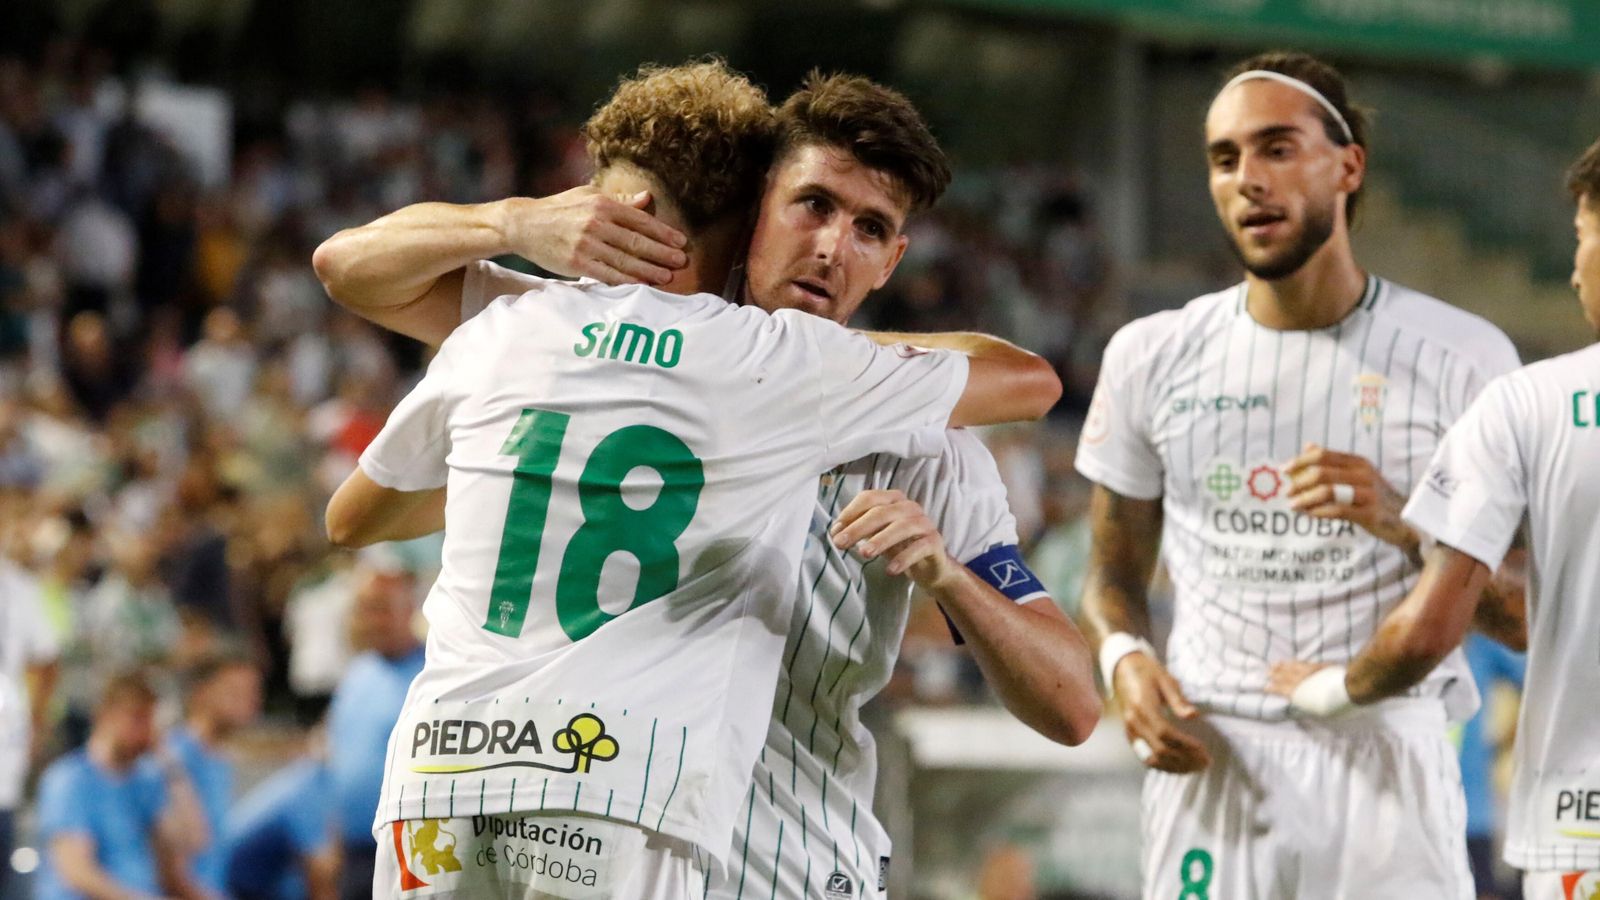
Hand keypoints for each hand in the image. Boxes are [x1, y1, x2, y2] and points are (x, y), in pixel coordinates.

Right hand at [500, 187, 686, 284]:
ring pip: (625, 261)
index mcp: (602, 204)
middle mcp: (596, 223)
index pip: (640, 220)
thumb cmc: (559, 209)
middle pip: (637, 242)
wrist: (524, 224)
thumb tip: (646, 198)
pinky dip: (627, 281)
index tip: (681, 242)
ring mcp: (587, 244)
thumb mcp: (588, 196)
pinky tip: (642, 285)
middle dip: (662, 254)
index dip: (663, 233)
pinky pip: (608, 275)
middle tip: (682, 262)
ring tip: (667, 277)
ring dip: (649, 271)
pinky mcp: (577, 263)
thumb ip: (619, 200)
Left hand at [829, 489, 959, 587]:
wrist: (929, 567)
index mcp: (893, 500)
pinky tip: (891, 570)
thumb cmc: (899, 546)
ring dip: (880, 540)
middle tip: (840, 544)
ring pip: (901, 527)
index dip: (850, 512)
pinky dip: (903, 558)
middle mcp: (910, 507)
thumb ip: (859, 530)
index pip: (869, 498)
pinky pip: (919, 548)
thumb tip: (835, 532)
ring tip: (864, 553)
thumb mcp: (877, 536)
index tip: (835, 531)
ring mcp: (924, 523)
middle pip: (882, 512)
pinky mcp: (935, 542)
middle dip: (858, 528)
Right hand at [1113, 653, 1210, 772]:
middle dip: (1184, 758)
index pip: (1164, 732)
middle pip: (1159, 749)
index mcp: (1142, 706)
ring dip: (1175, 767)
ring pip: (1152, 759)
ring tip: (1196, 767)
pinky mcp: (1130, 736)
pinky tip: (1180, 767)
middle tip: (1205, 761)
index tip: (1202, 748)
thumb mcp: (1166, 679)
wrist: (1123, 668)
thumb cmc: (1147, 672)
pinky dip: (1164, 766)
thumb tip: (1193, 716)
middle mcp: (1133, 722)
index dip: (1184, 743)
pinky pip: (1146, 758)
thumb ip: (1178, 700)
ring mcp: (1130, 731)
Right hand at [1266, 661, 1353, 716]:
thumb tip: (1305, 705)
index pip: (1282, 690)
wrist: (1347, 688)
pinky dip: (1296, 662)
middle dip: (1275, 674)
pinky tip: (1293, 661)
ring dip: (1282, 666)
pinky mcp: (1318, 666)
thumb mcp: (1320, 711)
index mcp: (1298, 694)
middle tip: (1267, 672)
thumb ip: (1309, 706)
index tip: (1265, 687)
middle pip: (1284, 676)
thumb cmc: (1335, 704)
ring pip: (1292, 667)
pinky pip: (1303, 662)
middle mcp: (1300, 681)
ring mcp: (1309, 672)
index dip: (1273, 688)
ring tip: (1275, 664)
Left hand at [1285, 444, 1418, 554]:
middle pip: (1322, 473)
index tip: (1283, 470)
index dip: (1300, 461)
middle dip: (1299, 483)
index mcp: (1358, 462)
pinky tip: (1309, 514)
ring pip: (1328, 492)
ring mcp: (1369, 493)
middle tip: (1287, 492)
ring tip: (1293, 505)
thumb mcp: (1357, 475)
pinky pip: (1338, 510)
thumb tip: (1307, 446)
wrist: (1404, 520)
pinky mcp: (1371, 513)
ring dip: (1306, 498)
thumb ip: (1333, 462)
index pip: (1323, 455)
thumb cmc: (1374, 496)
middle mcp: (1364, 474)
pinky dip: (1319, 512)